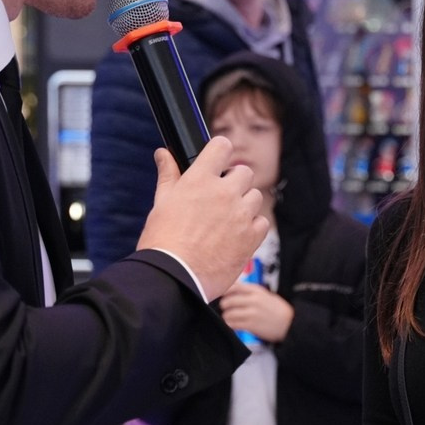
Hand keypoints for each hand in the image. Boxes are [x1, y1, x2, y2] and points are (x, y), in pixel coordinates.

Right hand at [137, 137, 269, 300]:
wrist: (174, 277)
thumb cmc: (163, 242)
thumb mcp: (162, 203)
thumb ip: (168, 175)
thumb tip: (163, 154)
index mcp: (200, 179)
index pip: (221, 146)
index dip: (220, 152)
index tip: (217, 162)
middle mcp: (224, 192)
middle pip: (243, 172)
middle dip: (234, 182)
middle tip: (219, 199)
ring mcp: (241, 214)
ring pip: (255, 197)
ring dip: (244, 204)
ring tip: (226, 221)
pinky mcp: (251, 237)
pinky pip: (262, 222)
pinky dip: (253, 227)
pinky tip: (236, 236)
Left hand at [219, 281, 293, 343]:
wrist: (290, 323)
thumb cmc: (277, 310)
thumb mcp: (265, 295)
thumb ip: (249, 292)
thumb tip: (231, 290)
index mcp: (256, 291)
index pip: (234, 287)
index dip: (224, 292)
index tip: (222, 295)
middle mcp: (253, 300)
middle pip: (228, 301)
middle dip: (224, 306)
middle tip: (225, 309)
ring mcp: (252, 313)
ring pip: (229, 314)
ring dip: (226, 317)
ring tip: (229, 318)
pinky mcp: (251, 325)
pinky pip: (233, 324)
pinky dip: (230, 325)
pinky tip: (234, 325)